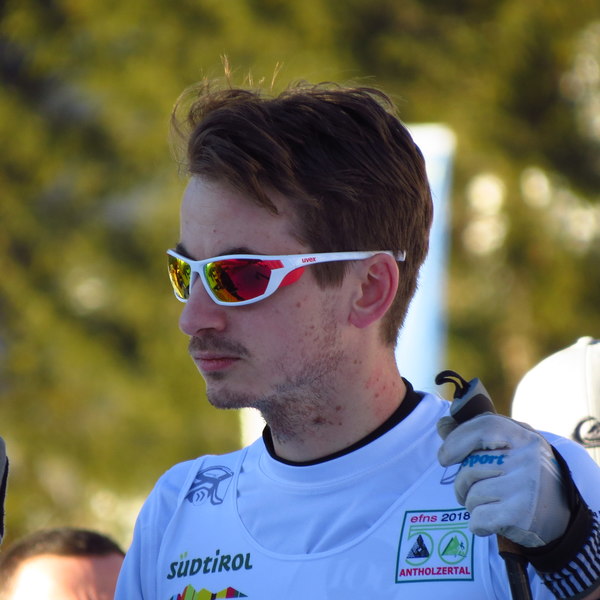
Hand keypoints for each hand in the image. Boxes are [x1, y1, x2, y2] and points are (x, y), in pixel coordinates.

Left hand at [437, 413, 569, 546]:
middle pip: (471, 467)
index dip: (457, 440)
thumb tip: (443, 424)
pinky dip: (478, 523)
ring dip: (471, 503)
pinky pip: (478, 518)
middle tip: (470, 489)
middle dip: (461, 482)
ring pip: (472, 494)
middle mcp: (528, 459)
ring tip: (488, 503)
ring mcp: (526, 487)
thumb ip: (474, 434)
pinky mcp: (522, 515)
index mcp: (524, 436)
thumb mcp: (508, 446)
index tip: (444, 458)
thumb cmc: (523, 474)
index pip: (485, 426)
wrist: (560, 517)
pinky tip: (493, 520)